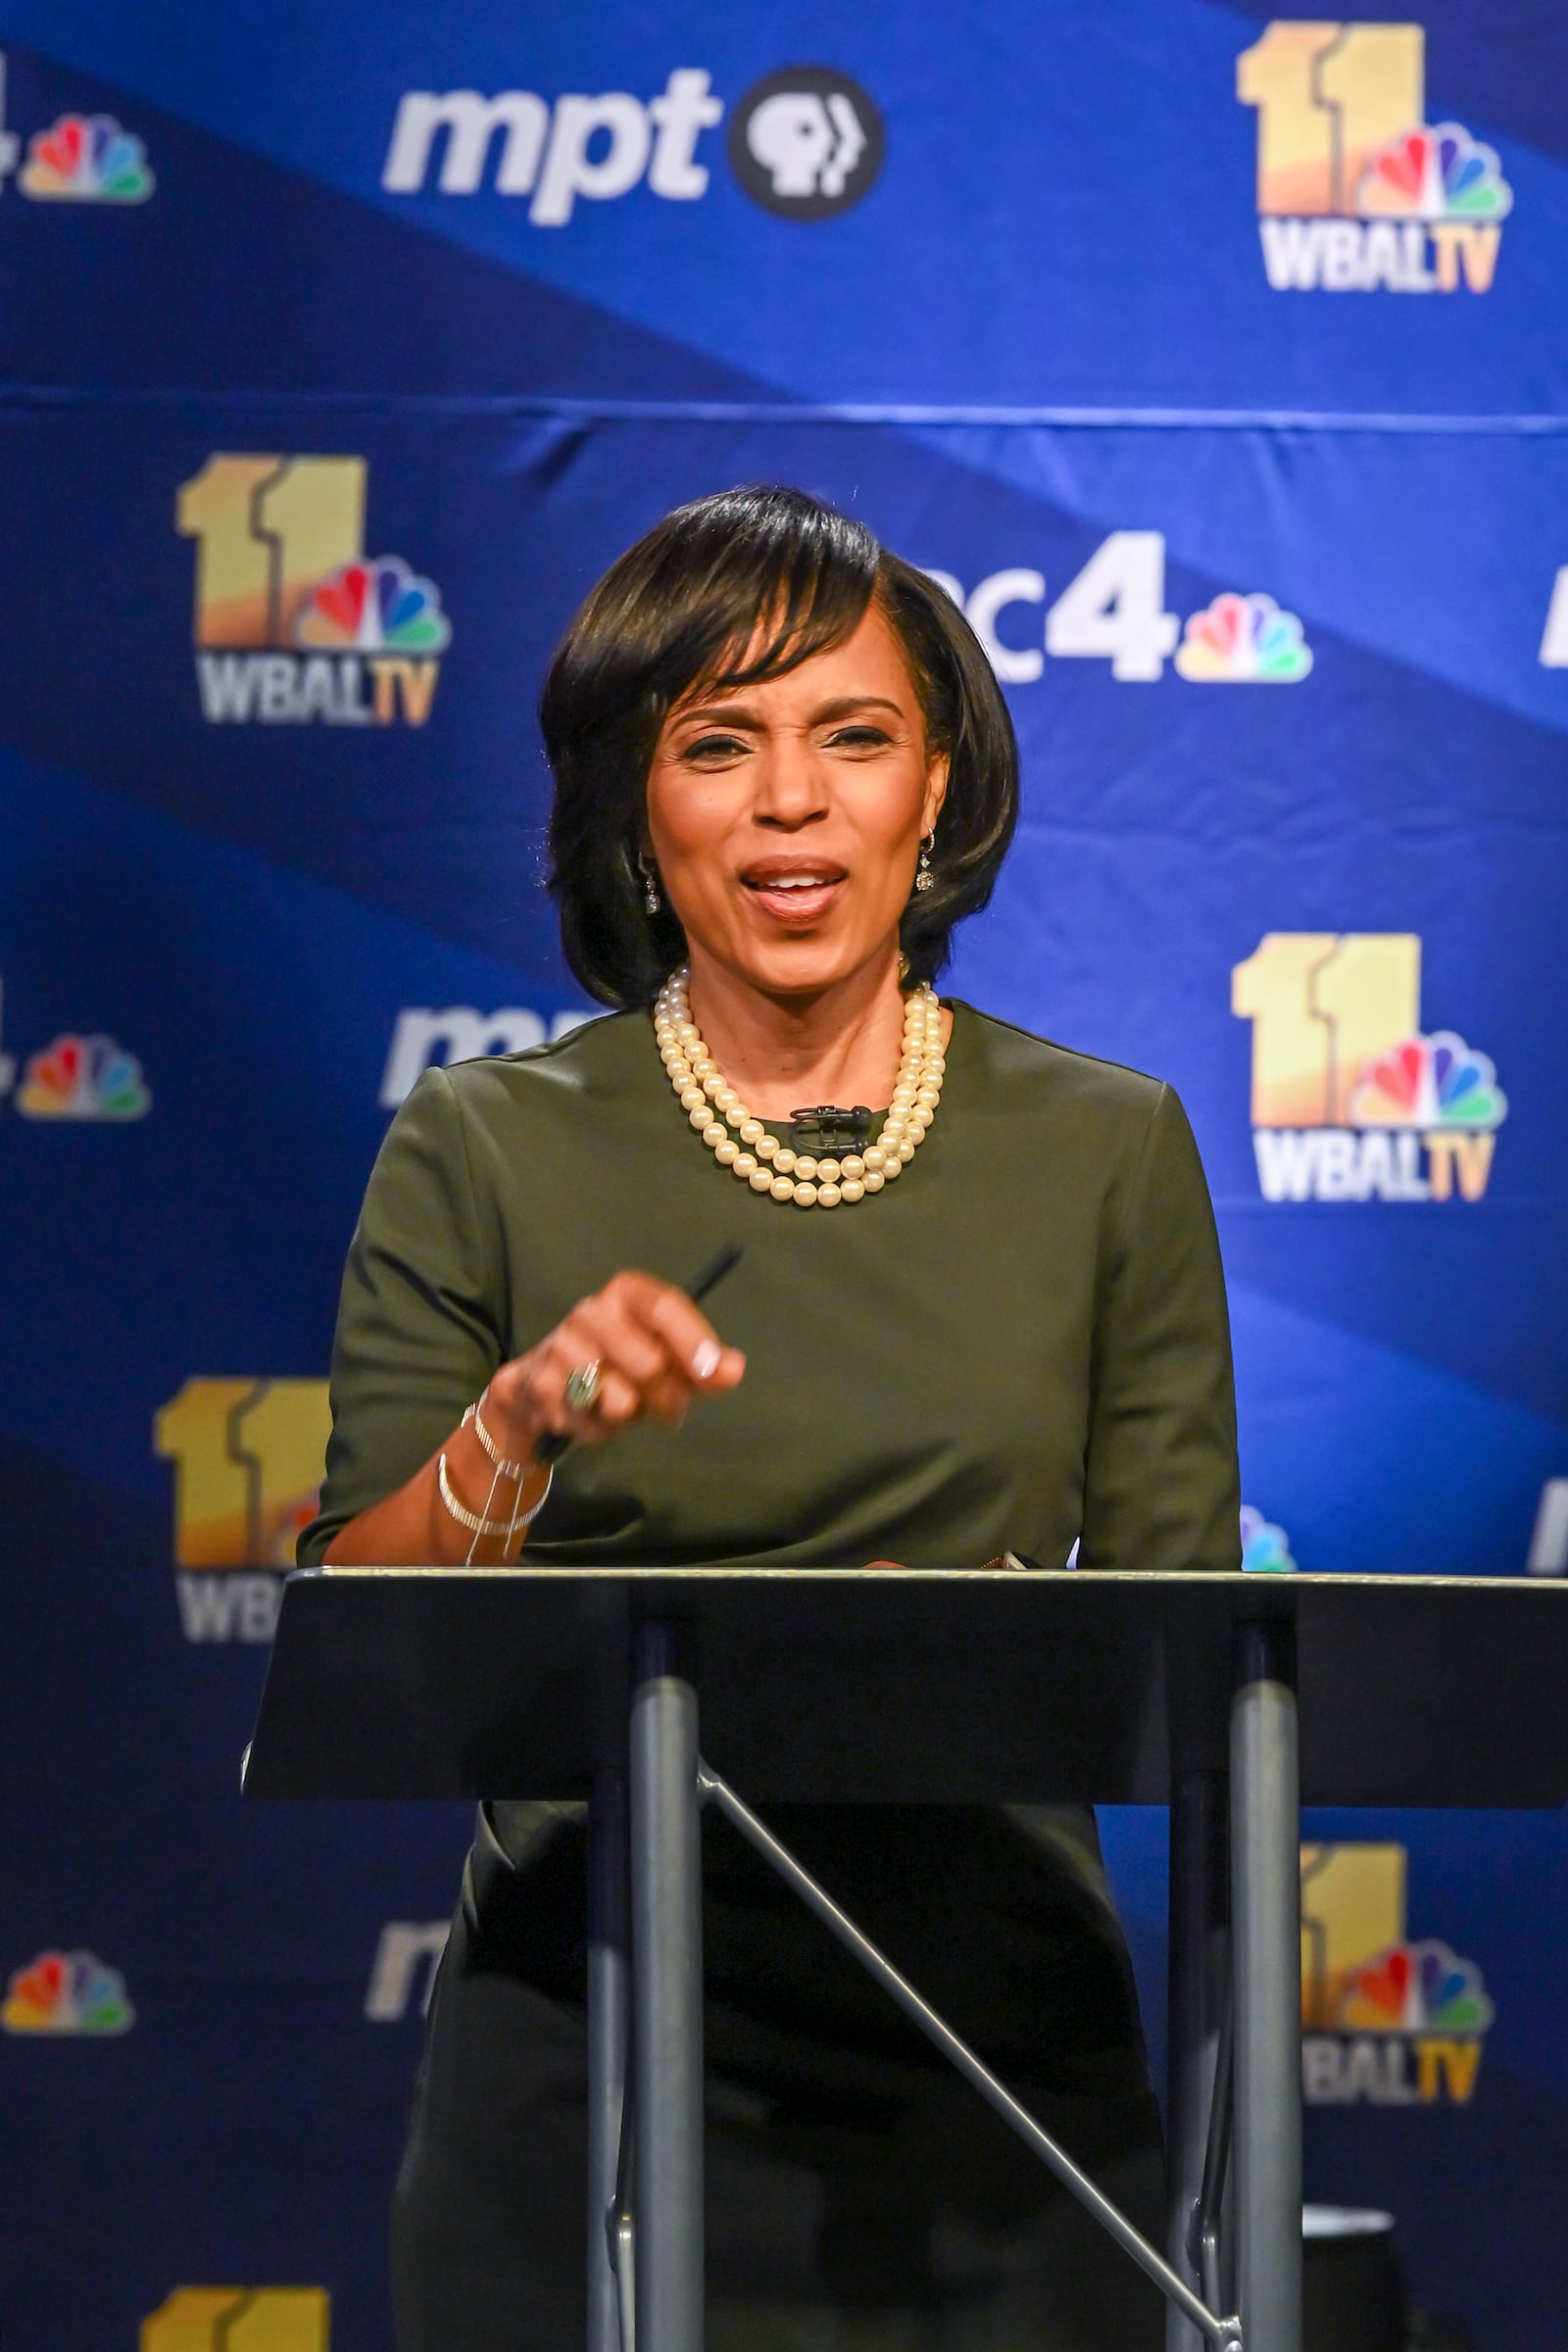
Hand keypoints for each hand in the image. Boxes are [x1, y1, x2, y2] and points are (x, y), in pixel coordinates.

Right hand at [485, 1269, 745, 1453]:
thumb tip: (733, 1369)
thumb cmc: (615, 1362)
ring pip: (622, 1401)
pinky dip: (603, 1431)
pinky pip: (593, 1424)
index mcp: (625, 1294)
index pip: (664, 1307)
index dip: (694, 1340)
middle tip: (673, 1411)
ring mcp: (561, 1347)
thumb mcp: (662, 1356)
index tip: (713, 1374)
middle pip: (649, 1364)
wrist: (539, 1385)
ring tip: (625, 1406)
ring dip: (633, 1416)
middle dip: (670, 1399)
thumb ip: (701, 1364)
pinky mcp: (543, 1386)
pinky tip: (593, 1415)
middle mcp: (590, 1312)